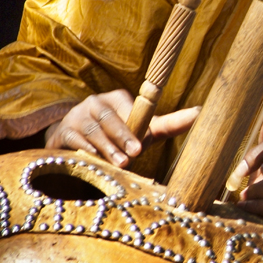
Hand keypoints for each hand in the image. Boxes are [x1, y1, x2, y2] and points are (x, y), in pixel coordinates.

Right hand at [44, 89, 199, 167]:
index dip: (136, 126)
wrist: (74, 142)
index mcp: (116, 98)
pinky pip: (72, 141)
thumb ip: (169, 123)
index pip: (129, 109)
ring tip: (119, 164)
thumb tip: (202, 112)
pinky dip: (83, 151)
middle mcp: (95, 103)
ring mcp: (76, 117)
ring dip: (105, 148)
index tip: (146, 142)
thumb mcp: (143, 129)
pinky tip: (91, 161)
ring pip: (92, 131)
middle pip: (109, 118)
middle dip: (122, 137)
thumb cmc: (118, 135)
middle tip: (134, 154)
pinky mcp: (60, 133)